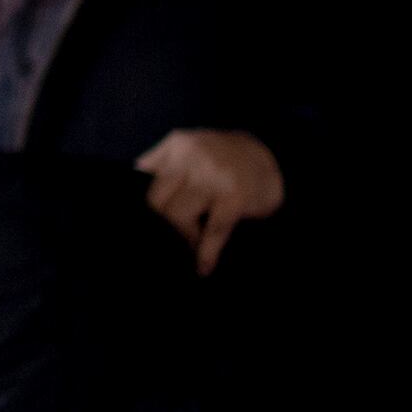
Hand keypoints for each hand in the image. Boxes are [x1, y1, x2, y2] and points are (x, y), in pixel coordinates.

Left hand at [138, 128, 282, 275]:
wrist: (276, 160)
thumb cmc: (224, 162)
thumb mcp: (191, 152)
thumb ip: (162, 167)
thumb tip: (135, 205)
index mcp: (177, 145)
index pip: (143, 178)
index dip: (141, 205)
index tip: (141, 224)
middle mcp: (192, 157)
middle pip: (156, 201)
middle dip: (161, 224)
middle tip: (171, 236)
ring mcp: (214, 176)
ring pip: (178, 217)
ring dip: (183, 237)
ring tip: (191, 245)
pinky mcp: (235, 197)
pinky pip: (212, 230)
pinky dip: (206, 253)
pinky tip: (203, 267)